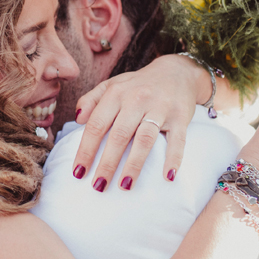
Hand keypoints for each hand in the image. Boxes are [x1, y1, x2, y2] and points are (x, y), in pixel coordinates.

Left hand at [72, 54, 208, 189]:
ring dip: (134, 164)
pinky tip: (167, 176)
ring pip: (145, 139)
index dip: (86, 150)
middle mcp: (137, 99)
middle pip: (119, 135)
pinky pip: (178, 140)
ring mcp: (160, 108)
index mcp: (116, 94)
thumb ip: (91, 100)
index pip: (96, 125)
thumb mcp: (112, 86)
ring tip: (125, 185)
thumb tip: (77, 120)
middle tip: (98, 186)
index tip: (78, 172)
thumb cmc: (137, 85)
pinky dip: (174, 158)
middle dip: (107, 163)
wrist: (177, 72)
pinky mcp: (181, 117)